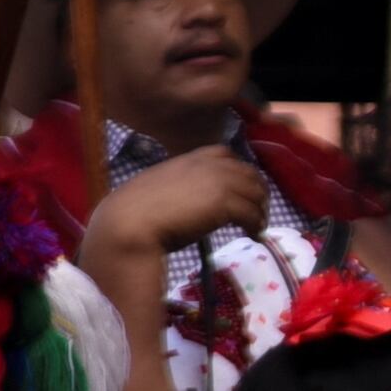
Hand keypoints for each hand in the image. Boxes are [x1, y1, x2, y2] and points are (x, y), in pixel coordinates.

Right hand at [78, 144, 269, 274]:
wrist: (130, 221)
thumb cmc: (134, 210)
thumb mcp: (159, 187)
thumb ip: (178, 186)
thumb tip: (186, 202)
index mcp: (190, 159)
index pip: (226, 154)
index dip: (239, 170)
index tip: (241, 187)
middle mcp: (209, 165)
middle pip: (248, 173)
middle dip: (257, 191)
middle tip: (257, 210)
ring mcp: (219, 182)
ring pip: (255, 193)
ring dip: (260, 210)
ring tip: (258, 226)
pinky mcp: (225, 203)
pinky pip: (252, 214)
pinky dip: (256, 225)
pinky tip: (253, 235)